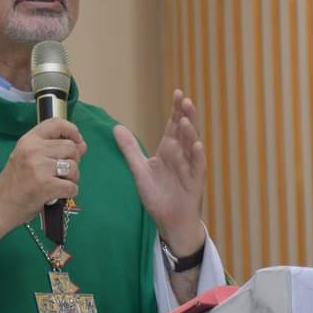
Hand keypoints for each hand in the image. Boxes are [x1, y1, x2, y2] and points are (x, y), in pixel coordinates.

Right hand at [0, 118, 85, 259]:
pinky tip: (57, 195)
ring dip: (72, 179)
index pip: (56, 124)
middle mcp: (34, 150)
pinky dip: (69, 193)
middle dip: (73, 161)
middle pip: (71, 148)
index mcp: (28, 140)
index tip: (77, 141)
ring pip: (74, 167)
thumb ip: (52, 149)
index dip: (72, 130)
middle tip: (62, 173)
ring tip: (58, 184)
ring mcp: (40, 168)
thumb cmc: (14, 183)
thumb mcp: (27, 157)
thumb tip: (81, 145)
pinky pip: (72, 187)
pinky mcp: (46, 186)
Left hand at [113, 90, 206, 255]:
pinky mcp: (195, 183)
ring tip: (185, 119)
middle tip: (184, 99)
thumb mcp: (139, 170)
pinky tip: (197, 146)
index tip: (177, 92)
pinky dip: (197, 157)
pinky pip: (197, 168)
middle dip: (186, 115)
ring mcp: (190, 169)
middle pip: (185, 132)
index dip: (175, 110)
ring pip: (192, 147)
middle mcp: (182, 156)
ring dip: (190, 133)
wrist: (169, 221)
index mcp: (169, 150)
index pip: (173, 126)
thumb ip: (130, 149)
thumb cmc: (158, 195)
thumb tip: (116, 127)